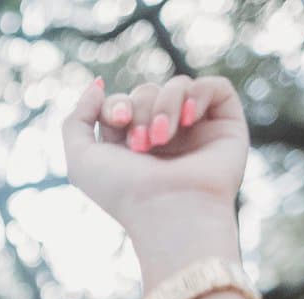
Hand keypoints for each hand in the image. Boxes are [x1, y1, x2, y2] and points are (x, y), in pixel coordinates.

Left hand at [60, 72, 249, 235]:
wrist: (167, 210)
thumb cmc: (124, 191)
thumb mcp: (81, 159)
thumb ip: (76, 120)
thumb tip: (99, 83)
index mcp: (131, 146)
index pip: (121, 104)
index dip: (116, 105)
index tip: (118, 121)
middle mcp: (165, 137)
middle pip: (147, 92)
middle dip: (140, 109)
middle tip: (141, 143)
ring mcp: (196, 132)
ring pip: (178, 86)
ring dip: (164, 106)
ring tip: (162, 138)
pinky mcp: (226, 127)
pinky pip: (214, 87)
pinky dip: (198, 94)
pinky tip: (188, 119)